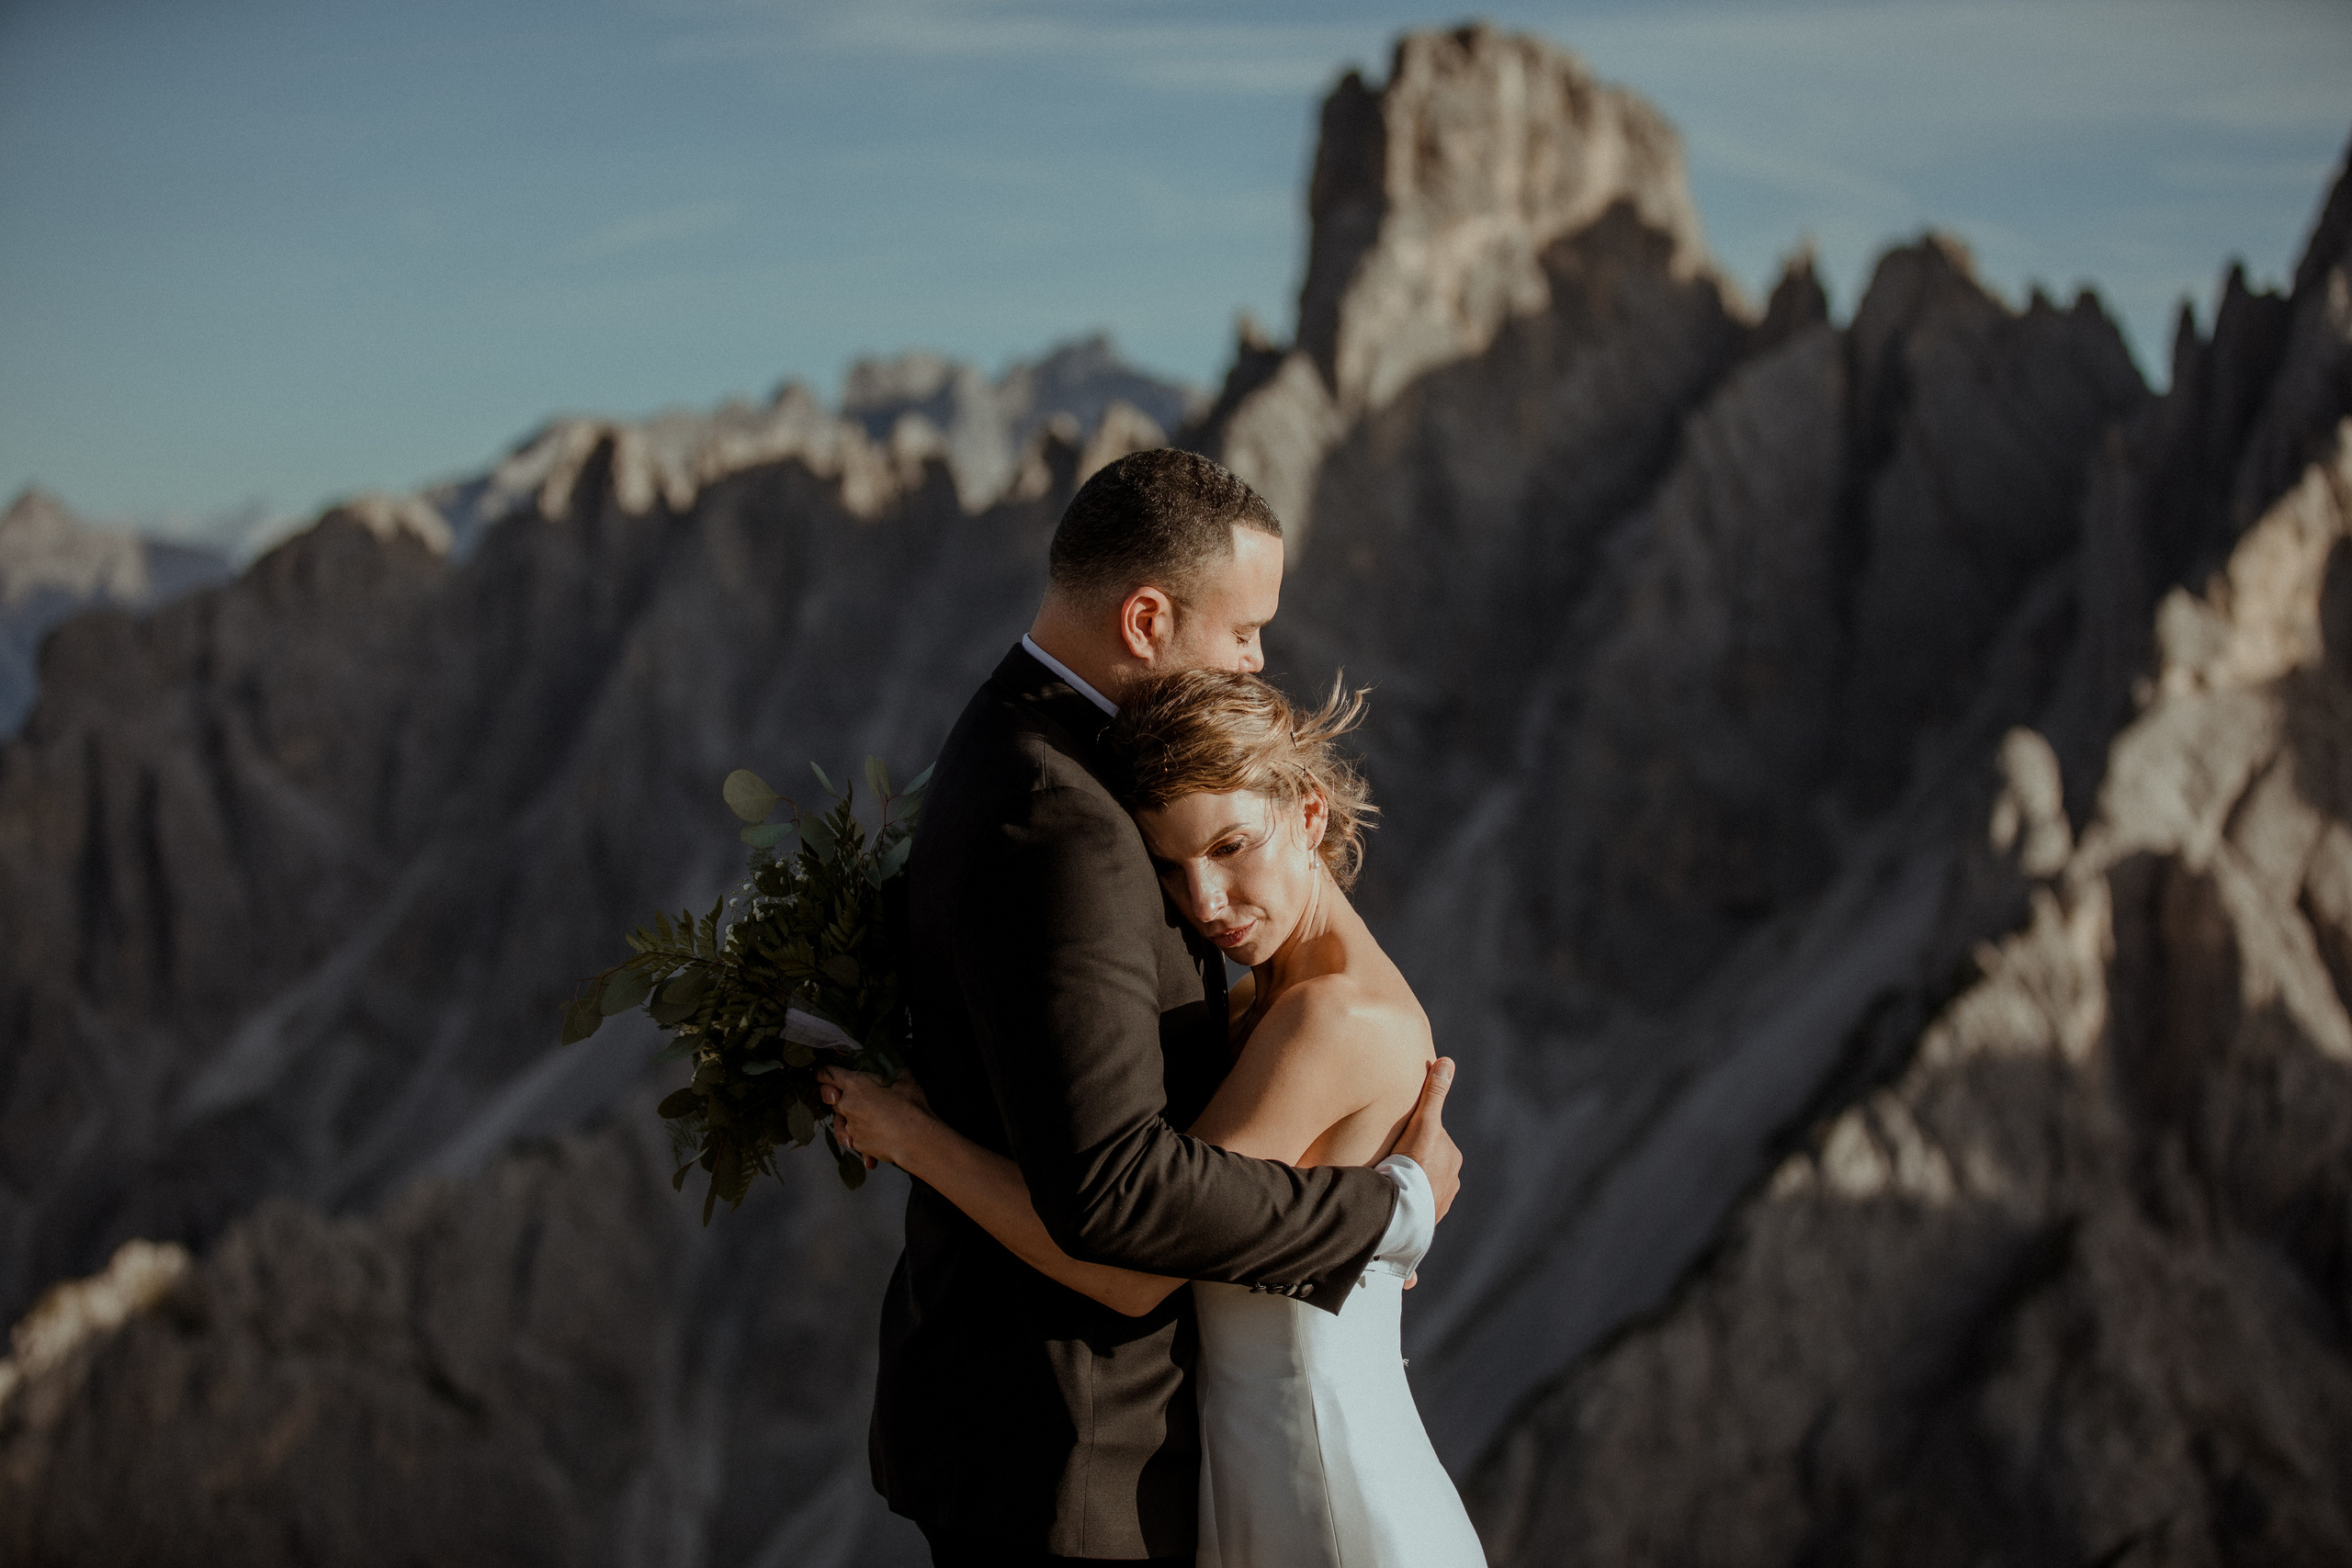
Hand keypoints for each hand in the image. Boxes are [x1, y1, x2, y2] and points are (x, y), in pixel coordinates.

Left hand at [818, 1066, 934, 1171]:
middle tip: (854, 1096)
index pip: (829, 1075)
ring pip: (841, 1122)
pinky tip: (875, 1140)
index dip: (823, 1073)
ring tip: (863, 1120)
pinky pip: (855, 1139)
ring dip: (848, 1120)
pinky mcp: (859, 1145)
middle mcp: (847, 1106)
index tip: (820, 1074)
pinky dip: (862, 1139)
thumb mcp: (906, 1079)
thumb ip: (896, 1071)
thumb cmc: (910, 1107)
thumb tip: (897, 1068)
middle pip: (834, 1100)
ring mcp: (851, 1127)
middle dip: (839, 1097)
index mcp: (855, 1084)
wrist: (916, 1140)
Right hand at [1390, 1057, 1460, 1220]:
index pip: (1429, 1140)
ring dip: (1406, 1184)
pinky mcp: (1425, 1221)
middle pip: (1425, 1163)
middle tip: (1386, 1161)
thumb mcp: (1422, 1123)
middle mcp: (1451, 1182)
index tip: (1393, 1141)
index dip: (1409, 1137)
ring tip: (1384, 1183)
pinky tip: (1389, 1203)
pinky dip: (1403, 1204)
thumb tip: (1447, 1061)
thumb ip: (1433, 1093)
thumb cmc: (1412, 1162)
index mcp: (1451, 1159)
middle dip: (1410, 1162)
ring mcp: (1439, 1204)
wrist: (1403, 1210)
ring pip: (1419, 1186)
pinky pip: (1412, 1208)